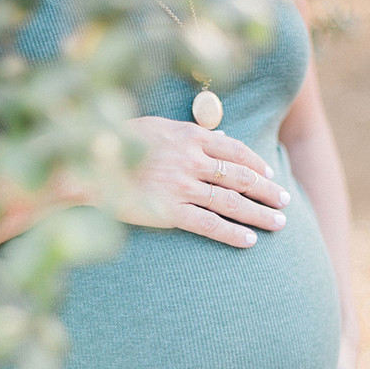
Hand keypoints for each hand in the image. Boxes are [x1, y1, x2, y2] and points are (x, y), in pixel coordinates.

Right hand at [111, 117, 290, 247]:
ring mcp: (182, 186)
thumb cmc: (115, 142)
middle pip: (240, 177)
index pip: (234, 150)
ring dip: (259, 213)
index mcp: (189, 136)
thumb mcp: (155, 126)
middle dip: (267, 190)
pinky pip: (208, 224)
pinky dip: (232, 233)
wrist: (85, 166)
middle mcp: (191, 160)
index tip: (270, 174)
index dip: (256, 164)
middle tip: (285, 201)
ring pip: (231, 201)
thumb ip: (188, 132)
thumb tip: (217, 134)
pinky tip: (250, 241)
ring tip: (279, 223)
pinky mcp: (169, 211)